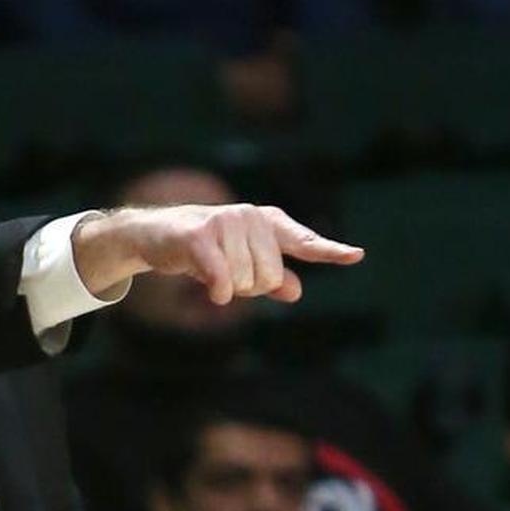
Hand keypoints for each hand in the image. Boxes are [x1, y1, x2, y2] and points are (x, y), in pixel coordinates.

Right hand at [72, 204, 362, 304]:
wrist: (154, 235)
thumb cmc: (202, 249)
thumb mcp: (239, 265)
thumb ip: (271, 278)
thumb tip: (296, 290)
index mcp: (265, 222)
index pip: (302, 240)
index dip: (328, 251)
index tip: (355, 256)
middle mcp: (250, 216)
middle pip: (270, 276)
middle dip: (248, 287)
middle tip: (224, 274)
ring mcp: (225, 222)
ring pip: (246, 281)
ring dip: (228, 288)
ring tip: (209, 270)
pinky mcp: (200, 236)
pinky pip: (222, 278)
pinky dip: (219, 292)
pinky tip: (213, 294)